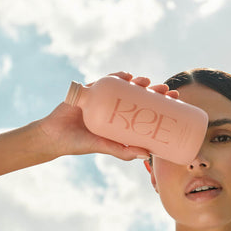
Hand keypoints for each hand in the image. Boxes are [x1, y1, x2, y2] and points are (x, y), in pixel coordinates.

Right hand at [37, 71, 178, 160]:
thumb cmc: (78, 143)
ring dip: (139, 81)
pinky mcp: (90, 89)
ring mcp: (104, 96)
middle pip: (140, 93)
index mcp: (122, 117)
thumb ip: (122, 151)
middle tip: (167, 90)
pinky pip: (106, 80)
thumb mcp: (104, 146)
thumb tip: (147, 154)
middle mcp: (115, 105)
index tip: (176, 100)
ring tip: (148, 82)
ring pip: (126, 85)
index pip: (146, 107)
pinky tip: (127, 76)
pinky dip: (117, 76)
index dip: (162, 102)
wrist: (53, 136)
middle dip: (155, 90)